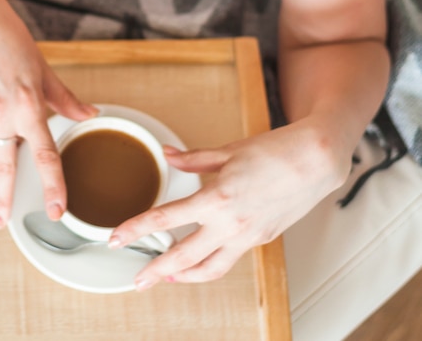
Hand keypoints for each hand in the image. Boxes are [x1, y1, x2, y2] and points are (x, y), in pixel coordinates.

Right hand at [0, 0, 96, 227]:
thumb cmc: (7, 35)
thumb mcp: (42, 66)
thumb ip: (64, 98)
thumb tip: (89, 114)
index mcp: (26, 103)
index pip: (44, 154)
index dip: (53, 185)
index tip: (57, 210)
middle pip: (2, 165)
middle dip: (2, 198)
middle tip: (0, 223)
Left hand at [109, 122, 346, 288]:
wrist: (315, 161)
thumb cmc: (273, 151)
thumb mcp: (227, 151)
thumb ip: (192, 159)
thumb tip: (167, 155)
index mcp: (217, 198)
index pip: (166, 219)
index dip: (137, 229)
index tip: (117, 238)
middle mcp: (231, 224)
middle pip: (185, 258)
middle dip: (157, 271)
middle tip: (136, 281)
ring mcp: (248, 236)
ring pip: (211, 269)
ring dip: (185, 277)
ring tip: (167, 277)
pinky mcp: (262, 240)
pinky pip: (231, 259)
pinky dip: (211, 265)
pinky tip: (200, 260)